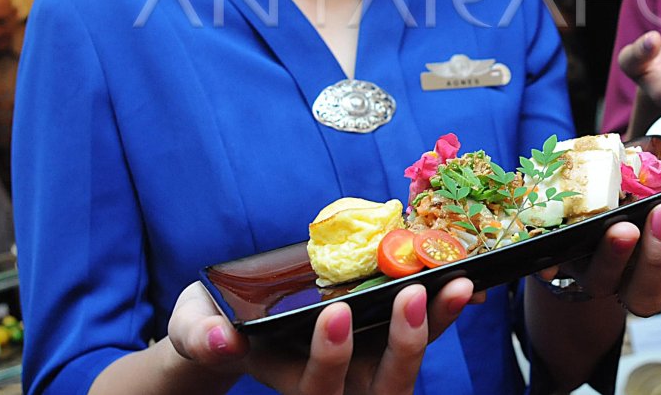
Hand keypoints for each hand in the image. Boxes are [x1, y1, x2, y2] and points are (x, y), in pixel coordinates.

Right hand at [167, 277, 474, 393]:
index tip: (334, 312)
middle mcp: (341, 386)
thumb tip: (222, 338)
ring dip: (439, 325)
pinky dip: (446, 308)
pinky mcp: (386, 338)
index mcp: (295, 384)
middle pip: (384, 386)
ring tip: (458, 283)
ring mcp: (368, 366)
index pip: (320, 388)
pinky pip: (426, 331)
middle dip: (405, 344)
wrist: (236, 326)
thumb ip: (203, 335)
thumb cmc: (215, 326)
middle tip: (413, 294)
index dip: (331, 358)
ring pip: (414, 362)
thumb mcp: (197, 327)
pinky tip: (463, 277)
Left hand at [538, 184, 660, 315]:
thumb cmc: (624, 182)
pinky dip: (553, 262)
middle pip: (652, 290)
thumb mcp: (654, 173)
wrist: (571, 199)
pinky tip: (552, 252)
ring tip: (624, 227)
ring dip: (619, 257)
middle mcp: (630, 275)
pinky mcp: (556, 262)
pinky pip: (554, 269)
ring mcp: (593, 272)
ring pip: (606, 284)